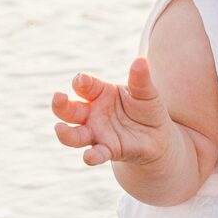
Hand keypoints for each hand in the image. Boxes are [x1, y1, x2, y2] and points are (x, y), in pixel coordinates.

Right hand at [51, 60, 172, 168]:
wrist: (158, 136)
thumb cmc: (146, 109)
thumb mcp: (147, 92)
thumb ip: (140, 80)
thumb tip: (141, 60)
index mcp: (100, 93)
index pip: (84, 85)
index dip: (81, 82)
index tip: (81, 80)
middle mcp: (92, 114)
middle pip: (69, 110)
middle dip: (60, 104)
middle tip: (58, 97)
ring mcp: (97, 133)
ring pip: (74, 135)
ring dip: (65, 133)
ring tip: (59, 128)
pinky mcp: (108, 150)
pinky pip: (96, 154)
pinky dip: (92, 156)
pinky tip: (89, 157)